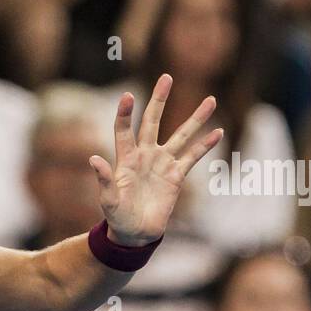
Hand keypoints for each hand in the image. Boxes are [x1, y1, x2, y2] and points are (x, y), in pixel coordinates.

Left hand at [88, 74, 222, 245]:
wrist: (135, 232)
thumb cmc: (117, 216)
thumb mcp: (108, 200)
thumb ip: (104, 179)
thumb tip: (93, 159)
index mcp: (126, 158)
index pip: (124, 130)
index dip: (125, 114)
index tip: (127, 95)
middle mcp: (145, 155)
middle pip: (153, 121)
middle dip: (160, 100)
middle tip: (167, 77)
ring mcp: (162, 163)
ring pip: (181, 135)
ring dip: (195, 118)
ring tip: (211, 100)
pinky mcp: (176, 176)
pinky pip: (193, 157)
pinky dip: (205, 146)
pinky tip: (218, 132)